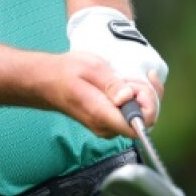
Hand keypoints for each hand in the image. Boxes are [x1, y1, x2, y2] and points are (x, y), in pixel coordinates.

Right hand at [66, 7, 167, 123]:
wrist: (47, 82)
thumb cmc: (66, 72)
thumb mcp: (90, 67)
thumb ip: (111, 84)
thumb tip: (128, 97)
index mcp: (101, 114)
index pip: (138, 125)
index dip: (148, 105)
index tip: (138, 84)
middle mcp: (106, 126)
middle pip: (144, 120)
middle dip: (144, 95)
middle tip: (126, 77)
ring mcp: (108, 127)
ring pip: (140, 117)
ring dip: (139, 95)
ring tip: (121, 79)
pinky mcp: (109, 123)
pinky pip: (132, 115)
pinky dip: (134, 99)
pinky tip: (123, 85)